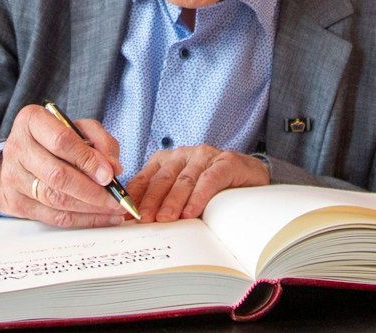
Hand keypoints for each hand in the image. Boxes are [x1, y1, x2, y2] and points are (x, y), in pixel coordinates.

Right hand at [0, 105, 129, 227]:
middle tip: (115, 198)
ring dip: (89, 208)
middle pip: (57, 175)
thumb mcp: (80, 128)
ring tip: (112, 209)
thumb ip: (100, 141)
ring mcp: (12, 177)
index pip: (61, 141)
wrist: (22, 157)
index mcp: (31, 121)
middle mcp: (17, 148)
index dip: (88, 160)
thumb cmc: (56, 139)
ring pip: (55, 199)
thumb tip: (113, 168)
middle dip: (91, 191)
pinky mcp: (15, 202)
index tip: (109, 174)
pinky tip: (100, 217)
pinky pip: (52, 216)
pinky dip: (81, 220)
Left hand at [126, 146, 268, 221]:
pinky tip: (192, 211)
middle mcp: (183, 154)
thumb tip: (136, 222)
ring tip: (166, 218)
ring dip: (173, 201)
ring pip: (184, 180)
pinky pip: (209, 179)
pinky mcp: (226, 161)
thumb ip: (160, 201)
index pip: (145, 178)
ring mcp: (204, 156)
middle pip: (162, 179)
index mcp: (166, 160)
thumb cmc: (211, 187)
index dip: (134, 196)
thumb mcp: (181, 192)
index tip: (126, 214)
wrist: (249, 176)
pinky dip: (199, 196)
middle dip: (151, 200)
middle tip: (144, 219)